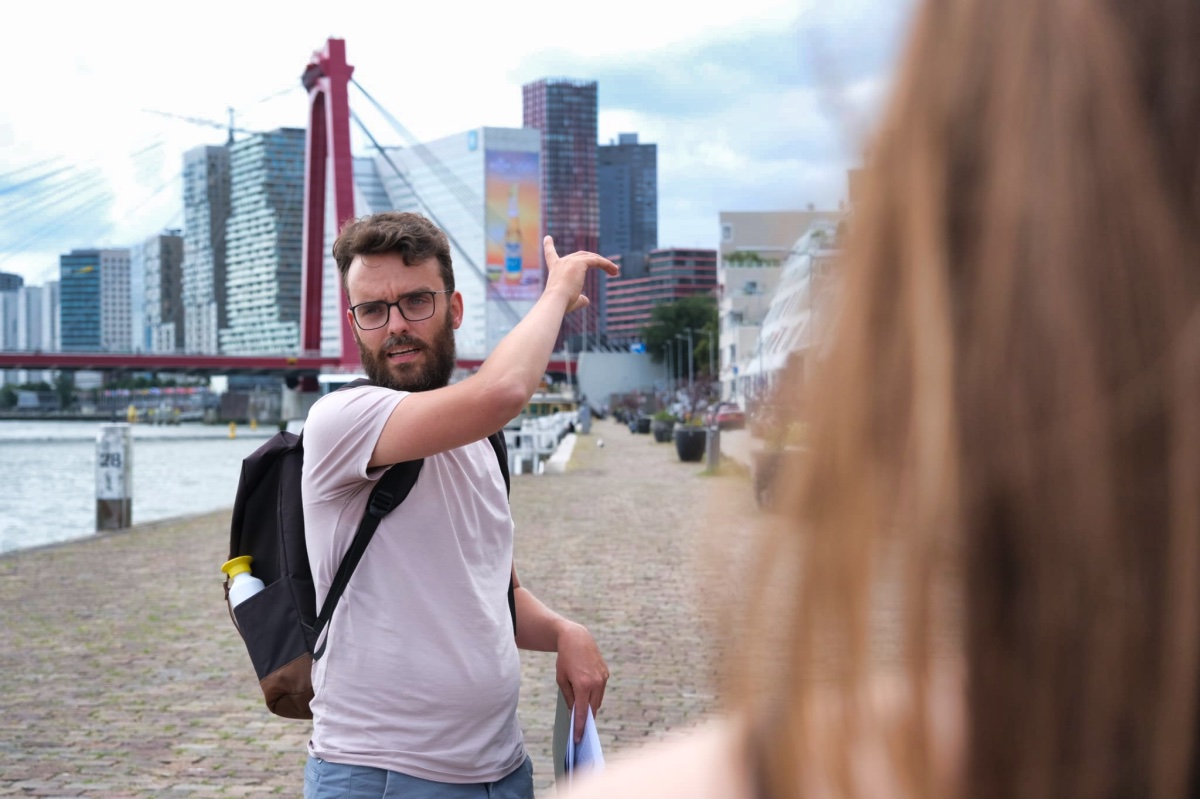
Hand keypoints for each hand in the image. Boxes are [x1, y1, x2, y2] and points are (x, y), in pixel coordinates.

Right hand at [543, 236, 619, 313]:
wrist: (556, 301)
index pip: (550, 255)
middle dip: (594, 259)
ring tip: (614, 271)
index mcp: (554, 270)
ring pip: (591, 257)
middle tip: (608, 267)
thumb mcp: (571, 301)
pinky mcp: (580, 263)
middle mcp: (561, 262)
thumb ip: (579, 299)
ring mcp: (570, 261)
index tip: (548, 237)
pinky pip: (597, 261)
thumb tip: (586, 300)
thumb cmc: (561, 304)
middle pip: (580, 255)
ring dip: (604, 263)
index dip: (548, 246)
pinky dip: (606, 264)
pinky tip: (614, 271)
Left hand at [555, 621, 609, 742]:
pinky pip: (601, 690)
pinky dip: (595, 695)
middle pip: (592, 708)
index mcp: (582, 685)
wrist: (577, 639)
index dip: (580, 727)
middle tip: (580, 729)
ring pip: (598, 700)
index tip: (578, 739)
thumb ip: (569, 697)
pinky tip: (588, 698)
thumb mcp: (561, 679)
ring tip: (584, 715)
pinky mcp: (606, 673)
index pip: (582, 712)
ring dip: (591, 707)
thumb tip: (574, 712)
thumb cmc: (565, 659)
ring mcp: (603, 678)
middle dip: (586, 718)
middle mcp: (596, 683)